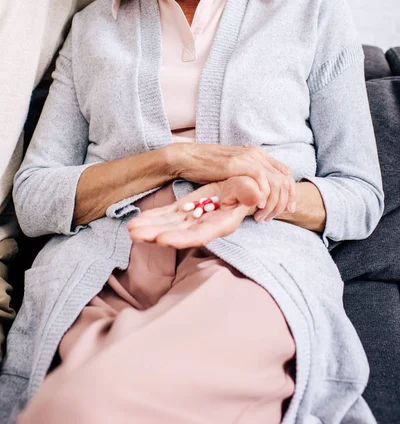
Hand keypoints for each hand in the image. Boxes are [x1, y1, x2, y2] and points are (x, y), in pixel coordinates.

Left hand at [127, 176, 263, 248]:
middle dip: (156, 234)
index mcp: (222, 222)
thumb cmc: (251, 189)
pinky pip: (168, 216)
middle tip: (135, 234)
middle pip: (179, 233)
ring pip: (169, 226)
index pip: (201, 234)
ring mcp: (193, 218)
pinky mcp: (185, 210)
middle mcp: (205, 224)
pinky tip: (138, 220)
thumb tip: (255, 195)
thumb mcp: (253, 187)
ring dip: (150, 228)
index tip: (162, 240)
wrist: (245, 187)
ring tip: (131, 228)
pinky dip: (153, 218)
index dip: (182, 239)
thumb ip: (249, 192)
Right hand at [166, 143, 296, 213]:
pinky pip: (262, 181)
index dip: (290, 192)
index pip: (285, 173)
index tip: (288, 208)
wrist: (188, 157)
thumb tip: (258, 195)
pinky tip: (256, 207)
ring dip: (273, 203)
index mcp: (257, 154)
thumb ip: (247, 178)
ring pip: (277, 183)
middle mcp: (257, 154)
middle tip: (274, 217)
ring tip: (261, 216)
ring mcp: (249, 158)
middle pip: (285, 180)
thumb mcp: (234, 172)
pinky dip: (263, 196)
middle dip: (284, 201)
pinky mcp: (240, 164)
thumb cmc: (206, 167)